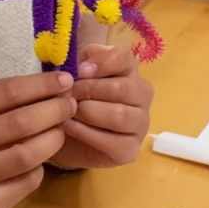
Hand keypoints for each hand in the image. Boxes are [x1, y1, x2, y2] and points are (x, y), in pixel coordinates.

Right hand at [0, 72, 75, 207]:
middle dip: (54, 109)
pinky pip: (26, 182)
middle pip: (21, 122)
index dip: (41, 85)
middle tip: (70, 104)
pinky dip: (40, 166)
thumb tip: (51, 86)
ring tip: (61, 129)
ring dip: (54, 138)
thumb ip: (0, 101)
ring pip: (27, 155)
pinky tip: (39, 159)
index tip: (65, 80)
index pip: (6, 91)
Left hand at [52, 44, 152, 169]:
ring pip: (120, 115)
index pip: (125, 58)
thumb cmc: (75, 95)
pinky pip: (111, 141)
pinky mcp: (130, 150)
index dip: (103, 63)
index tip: (81, 70)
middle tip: (69, 93)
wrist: (67, 132)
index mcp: (129, 70)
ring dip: (88, 112)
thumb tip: (88, 59)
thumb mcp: (76, 69)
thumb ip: (83, 58)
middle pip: (122, 89)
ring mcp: (140, 124)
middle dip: (90, 90)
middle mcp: (141, 95)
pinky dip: (86, 132)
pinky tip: (69, 126)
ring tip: (68, 110)